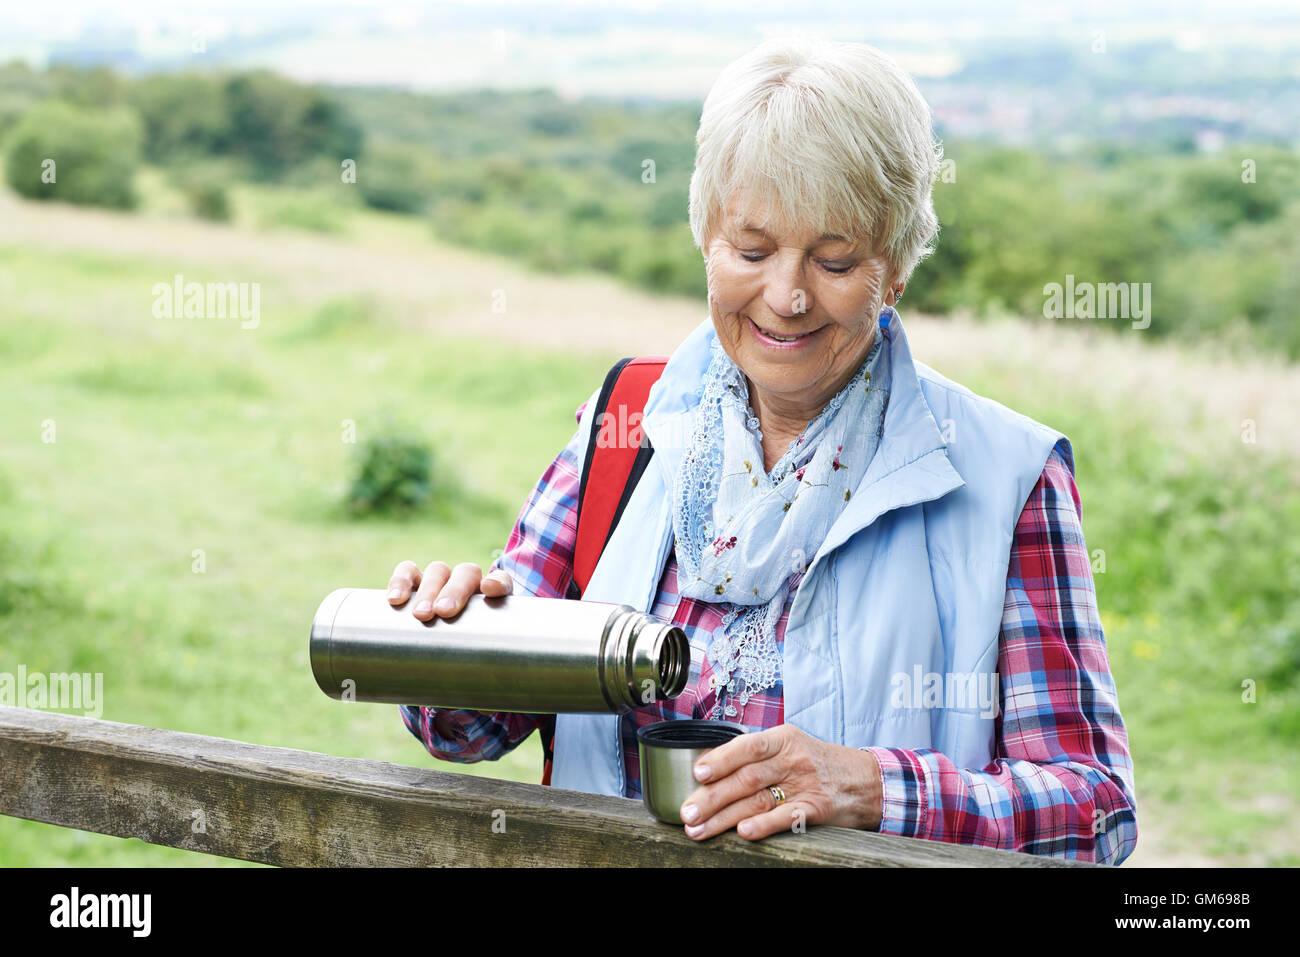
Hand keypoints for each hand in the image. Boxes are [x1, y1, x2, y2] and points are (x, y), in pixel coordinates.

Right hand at [386, 560, 513, 740]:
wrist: (438, 655)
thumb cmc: (463, 662)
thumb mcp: (477, 670)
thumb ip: (482, 683)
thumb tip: (483, 707)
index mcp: (491, 602)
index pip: (501, 583)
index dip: (497, 582)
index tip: (490, 591)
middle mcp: (467, 586)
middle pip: (465, 574)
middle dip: (453, 591)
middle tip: (442, 613)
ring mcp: (440, 582)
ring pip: (437, 572)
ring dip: (428, 589)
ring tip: (419, 615)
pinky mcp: (413, 585)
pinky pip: (406, 573)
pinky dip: (400, 580)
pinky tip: (394, 599)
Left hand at [677, 723, 882, 840]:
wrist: (866, 779)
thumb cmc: (818, 763)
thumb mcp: (790, 747)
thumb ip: (757, 757)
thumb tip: (710, 768)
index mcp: (782, 740)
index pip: (746, 746)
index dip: (720, 760)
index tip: (697, 774)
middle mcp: (792, 759)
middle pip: (746, 778)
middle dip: (712, 797)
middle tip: (687, 812)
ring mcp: (805, 784)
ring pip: (758, 800)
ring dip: (725, 818)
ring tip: (700, 829)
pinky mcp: (817, 808)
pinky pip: (788, 817)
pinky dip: (765, 825)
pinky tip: (744, 832)